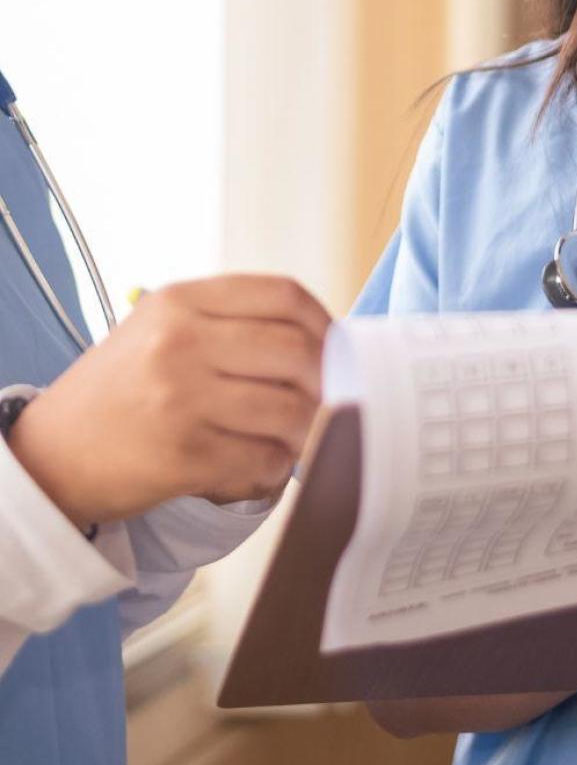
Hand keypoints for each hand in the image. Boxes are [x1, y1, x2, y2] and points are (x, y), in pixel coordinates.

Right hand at [8, 274, 329, 527]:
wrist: (51, 455)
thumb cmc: (124, 392)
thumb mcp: (162, 332)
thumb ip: (233, 328)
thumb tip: (329, 345)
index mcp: (180, 302)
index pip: (284, 295)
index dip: (326, 324)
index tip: (337, 350)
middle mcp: (180, 343)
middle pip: (300, 353)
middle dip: (326, 383)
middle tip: (322, 403)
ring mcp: (181, 399)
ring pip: (293, 412)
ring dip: (303, 433)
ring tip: (285, 439)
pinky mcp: (185, 455)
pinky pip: (268, 461)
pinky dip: (274, 469)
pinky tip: (253, 466)